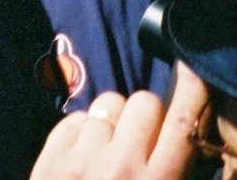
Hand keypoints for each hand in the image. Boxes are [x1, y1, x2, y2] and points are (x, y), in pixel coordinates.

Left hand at [30, 63, 208, 179]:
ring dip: (112, 121)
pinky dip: (80, 130)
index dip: (192, 91)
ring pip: (106, 104)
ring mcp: (82, 160)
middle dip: (148, 113)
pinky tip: (83, 155)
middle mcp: (122, 167)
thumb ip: (174, 172)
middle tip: (143, 136)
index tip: (191, 71)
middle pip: (144, 102)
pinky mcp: (50, 159)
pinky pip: (74, 118)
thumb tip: (181, 139)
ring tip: (110, 147)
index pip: (183, 123)